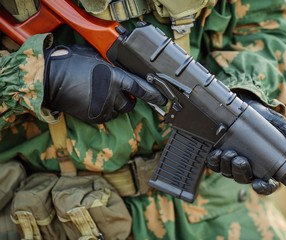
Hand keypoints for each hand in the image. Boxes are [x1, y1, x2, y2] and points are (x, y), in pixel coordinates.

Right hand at [43, 44, 166, 122]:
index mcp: (113, 77)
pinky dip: (105, 111)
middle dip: (129, 99)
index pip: (140, 88)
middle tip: (121, 92)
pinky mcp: (93, 117)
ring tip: (104, 95)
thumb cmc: (70, 62)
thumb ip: (111, 64)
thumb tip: (120, 67)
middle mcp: (111, 95)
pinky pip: (106, 117)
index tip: (161, 99)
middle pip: (130, 104)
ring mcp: (102, 108)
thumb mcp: (95, 56)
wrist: (48, 79)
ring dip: (117, 105)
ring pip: (118, 111)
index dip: (152, 94)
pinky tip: (95, 101)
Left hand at [206, 91, 285, 194]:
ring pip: (228, 173)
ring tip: (228, 153)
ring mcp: (232, 163)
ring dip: (227, 166)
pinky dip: (214, 161)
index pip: (267, 185)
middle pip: (244, 179)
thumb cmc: (264, 120)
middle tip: (240, 160)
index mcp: (265, 166)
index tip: (260, 185)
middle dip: (240, 172)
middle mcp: (248, 168)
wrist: (246, 106)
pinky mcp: (219, 156)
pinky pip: (215, 165)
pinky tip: (216, 153)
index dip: (264, 188)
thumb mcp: (278, 124)